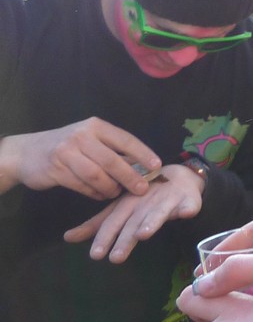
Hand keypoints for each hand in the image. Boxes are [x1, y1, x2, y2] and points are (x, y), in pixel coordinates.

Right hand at [0, 116, 159, 197]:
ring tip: (116, 193)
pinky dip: (94, 192)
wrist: (27, 152)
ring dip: (110, 187)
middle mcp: (82, 136)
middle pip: (112, 160)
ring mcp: (67, 152)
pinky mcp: (56, 169)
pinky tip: (100, 195)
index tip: (157, 166)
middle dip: (130, 176)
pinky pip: (81, 185)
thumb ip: (111, 149)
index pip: (125, 139)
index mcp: (95, 126)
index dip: (143, 153)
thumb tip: (142, 164)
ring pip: (97, 175)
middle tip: (142, 189)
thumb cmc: (67, 146)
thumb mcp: (89, 139)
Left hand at [63, 163, 203, 261]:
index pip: (114, 222)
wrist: (179, 176)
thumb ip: (97, 225)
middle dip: (125, 238)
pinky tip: (187, 213)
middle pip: (134, 221)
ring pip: (159, 212)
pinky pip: (190, 204)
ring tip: (143, 233)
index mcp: (127, 205)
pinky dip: (188, 208)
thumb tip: (67, 237)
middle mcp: (145, 202)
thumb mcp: (119, 209)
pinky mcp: (189, 199)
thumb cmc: (144, 197)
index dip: (106, 237)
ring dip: (151, 221)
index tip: (96, 255)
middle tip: (116, 257)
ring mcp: (168, 200)